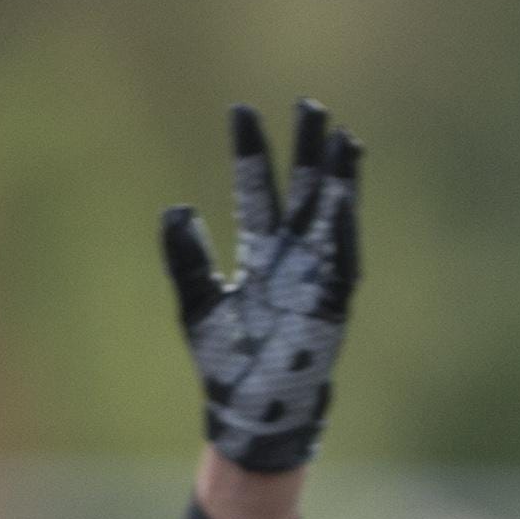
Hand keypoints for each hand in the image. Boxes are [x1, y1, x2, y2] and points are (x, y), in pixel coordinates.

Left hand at [161, 100, 362, 472]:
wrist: (251, 411)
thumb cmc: (225, 364)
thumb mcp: (196, 303)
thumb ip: (185, 257)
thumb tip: (176, 208)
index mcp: (260, 256)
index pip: (257, 193)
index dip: (251, 154)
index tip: (243, 112)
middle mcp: (292, 261)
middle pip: (305, 194)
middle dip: (307, 153)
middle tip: (310, 107)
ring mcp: (316, 281)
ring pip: (331, 219)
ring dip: (338, 182)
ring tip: (343, 140)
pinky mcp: (331, 306)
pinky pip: (340, 263)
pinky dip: (340, 232)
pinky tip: (339, 201)